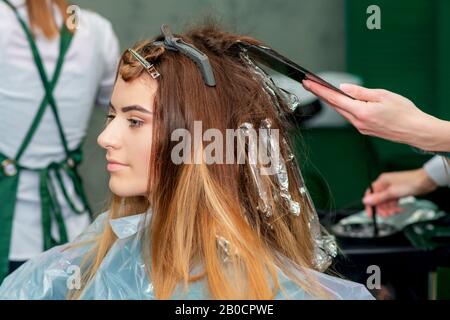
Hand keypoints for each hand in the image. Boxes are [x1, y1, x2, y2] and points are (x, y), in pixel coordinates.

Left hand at [301, 80, 439, 150]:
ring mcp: (360, 127)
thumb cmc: (404, 112)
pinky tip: (340, 102)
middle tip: (310, 84)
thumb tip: (343, 88)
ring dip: (331, 101)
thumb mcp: (382, 95)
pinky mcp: (365, 129)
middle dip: (321, 94)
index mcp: (361, 112)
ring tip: (321, 90)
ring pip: (341, 112)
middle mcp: (357, 122)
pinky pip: (350, 116)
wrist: (415, 130)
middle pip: (334, 106)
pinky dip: (343, 108)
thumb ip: (360, 92)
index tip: (308, 83)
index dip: (319, 90)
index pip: (334, 99)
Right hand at [363, 168, 437, 216]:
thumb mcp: (391, 192)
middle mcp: (385, 184)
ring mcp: (392, 188)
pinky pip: (393, 201)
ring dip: (389, 209)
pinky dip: (394, 207)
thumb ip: (378, 198)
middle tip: (386, 215)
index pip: (370, 194)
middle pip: (378, 199)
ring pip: (386, 202)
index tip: (370, 213)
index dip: (369, 204)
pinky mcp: (398, 192)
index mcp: (381, 182)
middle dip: (382, 208)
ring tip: (394, 212)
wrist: (425, 181)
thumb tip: (365, 201)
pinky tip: (399, 209)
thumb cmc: (410, 183)